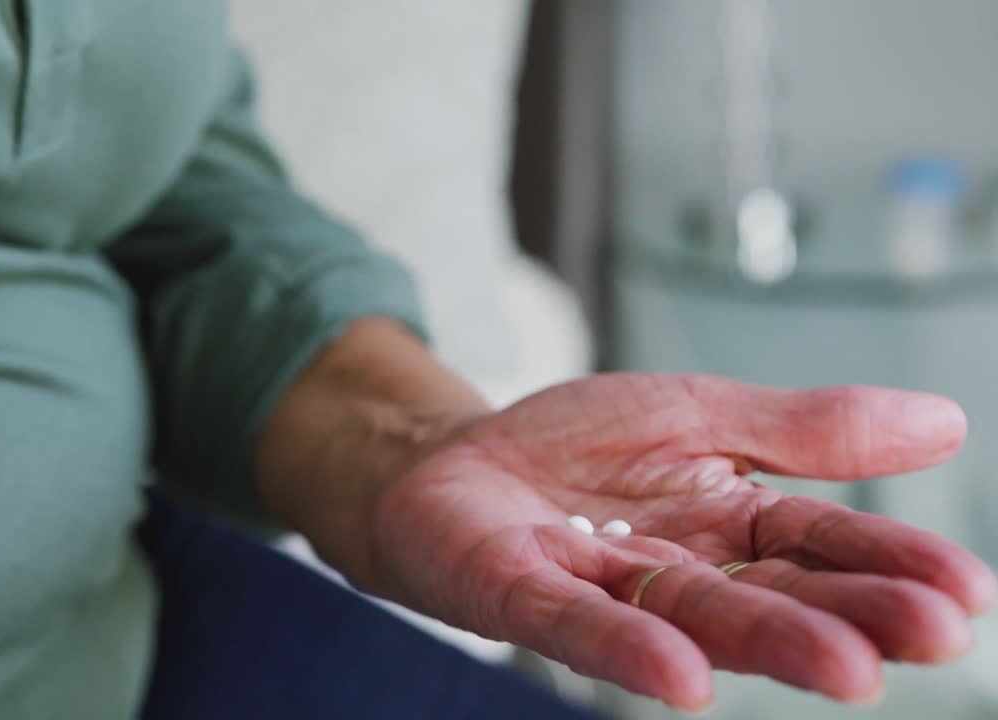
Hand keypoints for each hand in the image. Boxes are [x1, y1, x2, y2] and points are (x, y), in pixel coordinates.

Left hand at [367, 373, 996, 709]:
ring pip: (693, 619)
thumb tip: (946, 421)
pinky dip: (629, 648)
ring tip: (848, 667)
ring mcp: (602, 591)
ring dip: (768, 641)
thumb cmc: (571, 445)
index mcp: (728, 524)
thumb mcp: (694, 412)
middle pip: (772, 593)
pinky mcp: (523, 596)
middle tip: (932, 633)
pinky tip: (682, 677)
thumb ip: (800, 429)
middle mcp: (678, 573)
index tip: (968, 588)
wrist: (448, 456)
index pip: (820, 543)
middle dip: (849, 614)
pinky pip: (578, 625)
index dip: (888, 561)